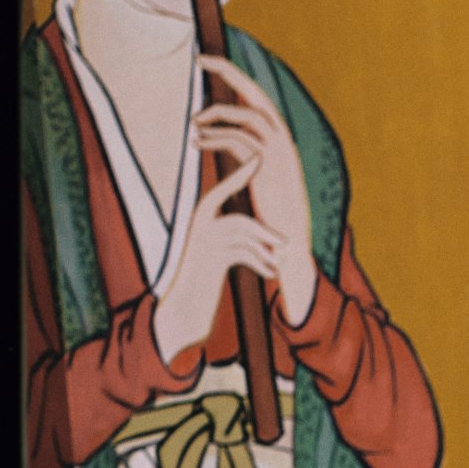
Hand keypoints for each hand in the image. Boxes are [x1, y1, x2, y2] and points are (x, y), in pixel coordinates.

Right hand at [155, 138, 309, 367]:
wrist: (182, 309)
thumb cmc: (201, 283)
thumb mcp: (217, 257)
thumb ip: (237, 242)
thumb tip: (275, 240)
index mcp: (197, 220)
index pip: (220, 191)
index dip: (240, 174)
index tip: (259, 157)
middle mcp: (196, 227)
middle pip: (239, 221)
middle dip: (265, 233)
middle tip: (285, 245)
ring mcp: (201, 242)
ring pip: (242, 236)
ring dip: (265, 250)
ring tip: (279, 263)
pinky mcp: (209, 260)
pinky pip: (242, 253)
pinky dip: (261, 264)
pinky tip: (271, 274)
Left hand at [198, 56, 319, 323]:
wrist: (287, 242)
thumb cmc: (270, 215)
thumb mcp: (258, 178)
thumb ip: (244, 156)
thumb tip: (219, 140)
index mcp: (281, 140)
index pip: (258, 98)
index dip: (235, 78)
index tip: (209, 64)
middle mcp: (284, 139)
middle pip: (256, 93)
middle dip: (227, 72)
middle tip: (200, 60)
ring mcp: (278, 152)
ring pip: (246, 115)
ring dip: (216, 113)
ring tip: (193, 122)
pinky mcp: (269, 166)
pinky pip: (238, 140)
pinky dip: (214, 137)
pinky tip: (197, 142)